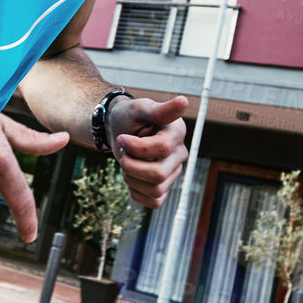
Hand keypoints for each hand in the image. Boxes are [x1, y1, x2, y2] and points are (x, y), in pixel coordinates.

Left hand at [108, 95, 187, 209]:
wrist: (118, 131)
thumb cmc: (129, 117)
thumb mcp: (140, 109)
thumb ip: (160, 109)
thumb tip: (183, 101)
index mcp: (177, 133)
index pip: (162, 148)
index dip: (136, 147)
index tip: (122, 138)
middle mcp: (179, 154)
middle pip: (158, 174)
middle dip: (131, 165)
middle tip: (122, 152)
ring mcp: (173, 172)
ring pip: (156, 190)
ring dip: (132, 178)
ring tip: (126, 162)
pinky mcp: (164, 187)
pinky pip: (154, 202)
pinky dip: (137, 192)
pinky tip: (132, 176)